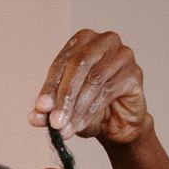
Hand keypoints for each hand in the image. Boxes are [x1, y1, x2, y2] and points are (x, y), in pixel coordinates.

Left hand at [29, 30, 149, 144]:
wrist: (119, 124)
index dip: (50, 87)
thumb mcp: (64, 109)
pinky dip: (92, 110)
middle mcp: (104, 41)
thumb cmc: (91, 108)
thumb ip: (48, 110)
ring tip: (66, 128)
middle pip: (78, 65)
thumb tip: (33, 117)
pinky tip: (81, 125)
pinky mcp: (134, 73)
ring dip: (77, 108)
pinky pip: (108, 90)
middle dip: (64, 97)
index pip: (62, 62)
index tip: (41, 108)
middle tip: (55, 122)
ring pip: (93, 80)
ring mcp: (122, 55)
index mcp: (83, 40)